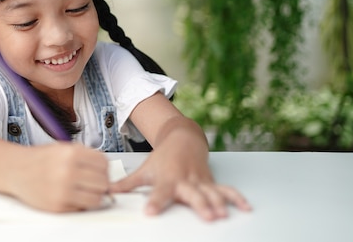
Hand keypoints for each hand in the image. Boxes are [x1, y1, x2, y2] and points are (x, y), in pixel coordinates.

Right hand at [13, 143, 110, 212]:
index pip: (104, 164)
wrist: (15, 169)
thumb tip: (106, 172)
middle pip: (103, 182)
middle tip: (93, 183)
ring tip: (84, 190)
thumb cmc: (39, 159)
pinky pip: (82, 208)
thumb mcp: (63, 148)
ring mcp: (63, 189)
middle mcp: (68, 171)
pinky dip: (81, 204)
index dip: (104, 169)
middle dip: (101, 183)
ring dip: (94, 196)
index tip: (100, 172)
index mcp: (71, 153)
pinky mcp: (57, 205)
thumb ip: (85, 157)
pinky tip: (72, 195)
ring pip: (97, 199)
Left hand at [110, 146, 251, 220]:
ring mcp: (200, 180)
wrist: (182, 137)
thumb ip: (127, 184)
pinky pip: (226, 189)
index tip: (151, 212)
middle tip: (205, 216)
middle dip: (199, 204)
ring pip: (211, 192)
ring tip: (222, 214)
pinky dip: (236, 198)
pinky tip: (245, 207)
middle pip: (192, 194)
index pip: (160, 192)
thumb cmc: (163, 156)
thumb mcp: (144, 169)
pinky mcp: (211, 181)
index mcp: (167, 178)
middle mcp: (185, 179)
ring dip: (218, 203)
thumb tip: (106, 191)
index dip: (156, 202)